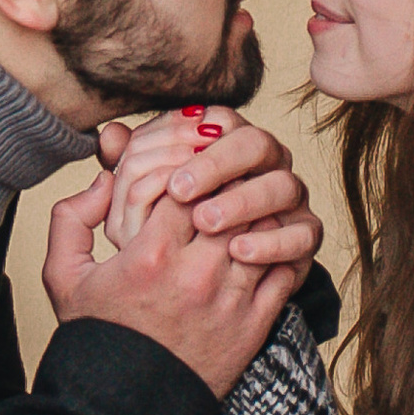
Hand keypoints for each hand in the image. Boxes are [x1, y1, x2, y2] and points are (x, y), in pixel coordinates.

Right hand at [44, 169, 303, 399]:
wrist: (126, 410)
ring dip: (255, 216)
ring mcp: (230, 299)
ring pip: (263, 231)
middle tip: (221, 184)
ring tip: (241, 212)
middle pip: (231, 201)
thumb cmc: (99, 340)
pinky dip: (279, 251)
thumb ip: (72, 219)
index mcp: (151, 256)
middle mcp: (196, 274)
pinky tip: (261, 247)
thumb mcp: (64, 277)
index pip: (188, 183)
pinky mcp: (254, 324)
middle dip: (227, 187)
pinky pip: (284, 270)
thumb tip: (103, 180)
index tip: (186, 178)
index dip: (190, 172)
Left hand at [96, 110, 320, 276]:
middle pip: (256, 144)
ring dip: (244, 201)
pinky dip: (275, 241)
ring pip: (283, 184)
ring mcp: (288, 199)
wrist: (202, 293)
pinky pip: (304, 233)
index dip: (194, 139)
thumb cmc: (168, 239)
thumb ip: (126, 167)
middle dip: (218, 165)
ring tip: (206, 222)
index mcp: (228, 143)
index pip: (221, 121)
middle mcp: (264, 164)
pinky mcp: (304, 237)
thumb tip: (109, 136)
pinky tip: (240, 251)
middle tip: (180, 192)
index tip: (163, 166)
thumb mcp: (139, 205)